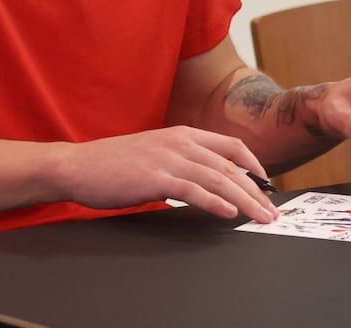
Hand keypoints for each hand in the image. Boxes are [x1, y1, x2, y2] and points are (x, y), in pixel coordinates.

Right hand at [57, 126, 278, 223]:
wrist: (79, 165)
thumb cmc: (114, 164)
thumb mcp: (155, 152)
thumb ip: (182, 160)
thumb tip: (209, 180)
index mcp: (182, 134)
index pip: (230, 145)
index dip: (253, 163)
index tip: (267, 183)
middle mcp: (180, 143)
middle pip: (229, 166)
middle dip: (255, 190)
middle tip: (271, 211)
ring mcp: (167, 158)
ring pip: (217, 179)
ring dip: (244, 200)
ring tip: (259, 217)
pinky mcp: (155, 178)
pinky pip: (192, 190)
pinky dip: (214, 202)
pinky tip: (228, 213)